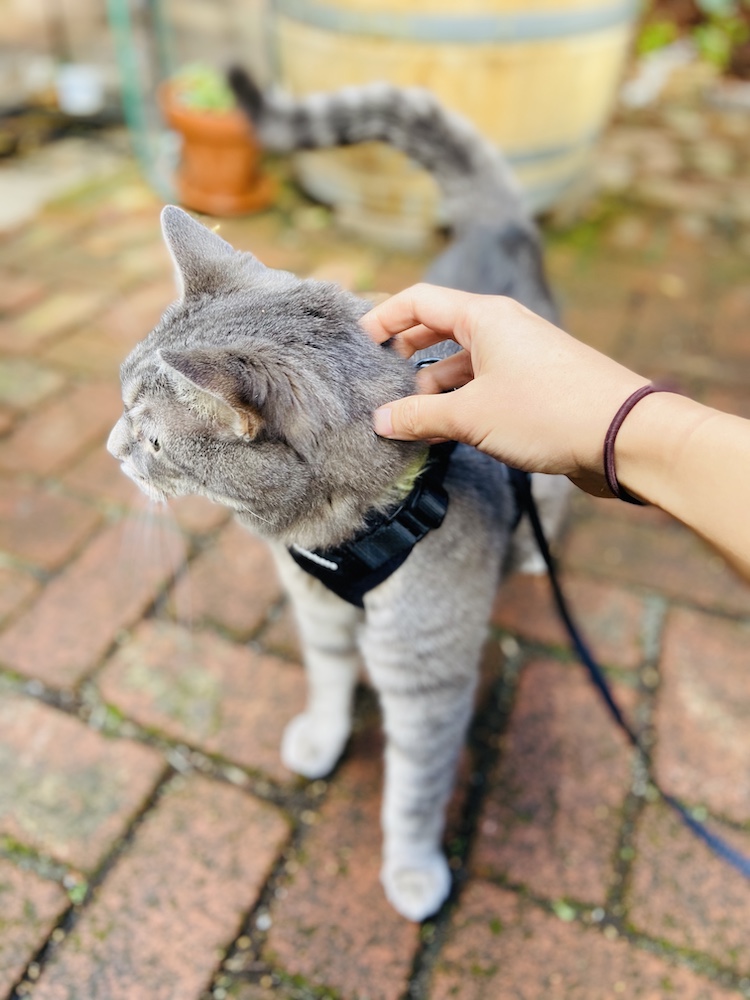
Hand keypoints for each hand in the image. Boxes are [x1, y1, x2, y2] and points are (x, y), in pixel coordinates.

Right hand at [361, 284, 647, 496]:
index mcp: (485, 317)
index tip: (357, 347)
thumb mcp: (472, 415)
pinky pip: (483, 387)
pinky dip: (459, 404)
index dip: (382, 319)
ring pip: (460, 364)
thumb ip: (420, 416)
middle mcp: (502, 329)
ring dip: (432, 390)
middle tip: (377, 386)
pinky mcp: (534, 387)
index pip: (419, 301)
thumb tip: (381, 420)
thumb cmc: (548, 412)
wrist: (624, 436)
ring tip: (408, 422)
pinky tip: (444, 432)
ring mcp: (520, 358)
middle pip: (438, 330)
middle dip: (405, 358)